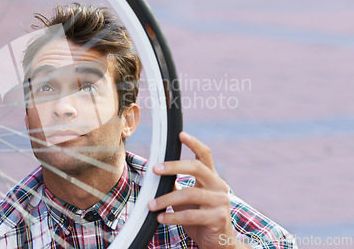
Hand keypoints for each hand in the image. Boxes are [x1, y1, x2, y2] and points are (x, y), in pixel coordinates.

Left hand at [148, 132, 248, 247]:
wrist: (219, 244)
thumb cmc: (200, 219)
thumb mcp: (187, 200)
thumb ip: (177, 187)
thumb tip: (157, 175)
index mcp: (212, 178)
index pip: (204, 155)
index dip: (193, 143)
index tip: (180, 134)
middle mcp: (219, 186)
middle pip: (197, 167)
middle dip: (173, 166)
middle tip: (155, 170)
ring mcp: (221, 201)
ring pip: (190, 193)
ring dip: (166, 199)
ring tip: (151, 205)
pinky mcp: (218, 218)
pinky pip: (190, 215)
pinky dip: (172, 217)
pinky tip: (161, 218)